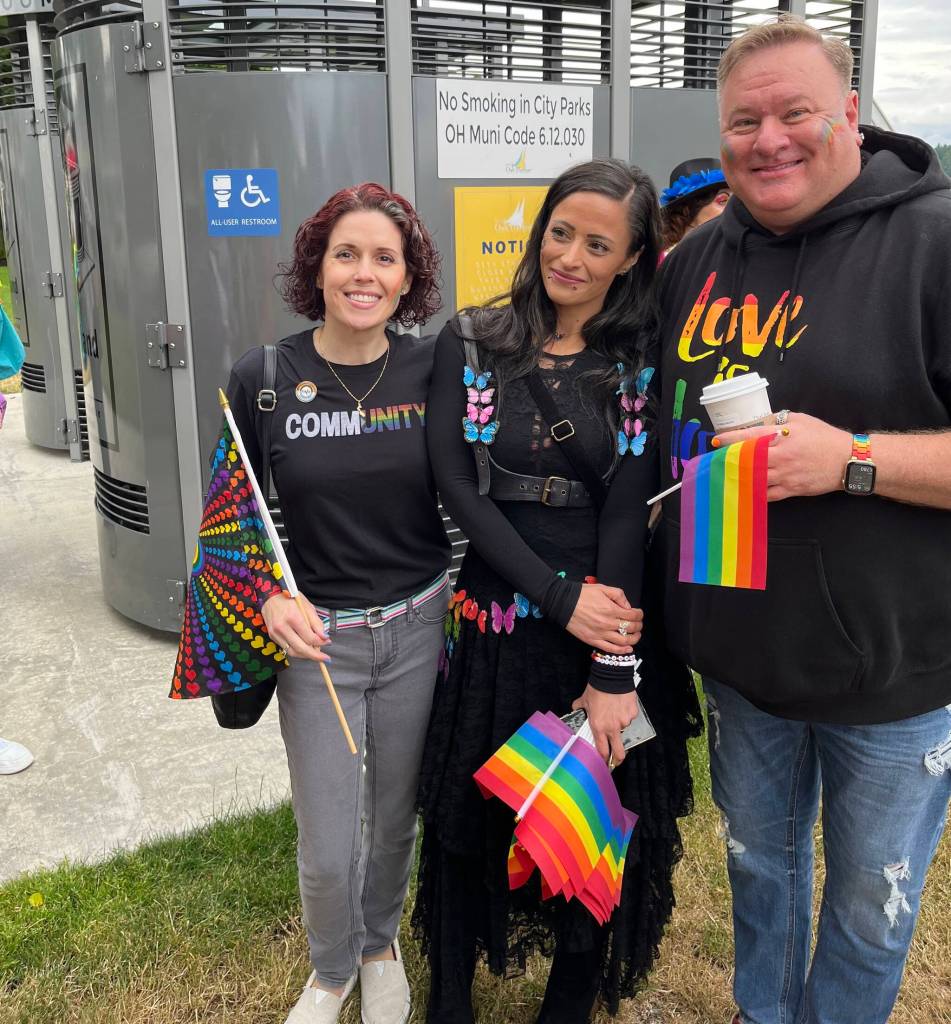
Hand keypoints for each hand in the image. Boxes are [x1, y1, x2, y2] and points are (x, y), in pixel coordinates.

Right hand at [261, 593, 330, 661]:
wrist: (270, 595)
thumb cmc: (290, 598)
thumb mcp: (307, 606)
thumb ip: (316, 623)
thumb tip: (324, 638)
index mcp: (293, 617)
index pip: (309, 637)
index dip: (321, 642)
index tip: (328, 642)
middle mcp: (282, 627)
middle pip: (301, 648)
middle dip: (315, 655)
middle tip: (325, 658)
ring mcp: (275, 633)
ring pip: (293, 652)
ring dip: (306, 655)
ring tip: (316, 654)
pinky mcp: (272, 636)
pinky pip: (286, 649)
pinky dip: (297, 651)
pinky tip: (305, 649)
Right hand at [565, 584, 641, 652]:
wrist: (563, 603)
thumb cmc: (582, 595)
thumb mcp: (602, 588)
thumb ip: (618, 595)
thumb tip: (628, 606)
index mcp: (611, 609)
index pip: (633, 615)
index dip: (639, 614)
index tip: (639, 613)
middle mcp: (608, 623)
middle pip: (631, 628)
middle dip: (638, 626)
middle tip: (638, 624)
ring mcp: (601, 633)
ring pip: (624, 641)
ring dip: (634, 639)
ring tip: (636, 636)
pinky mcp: (593, 640)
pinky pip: (610, 649)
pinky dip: (622, 650)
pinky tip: (628, 648)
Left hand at [572, 684, 638, 764]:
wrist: (611, 676)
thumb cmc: (596, 689)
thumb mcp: (584, 700)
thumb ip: (579, 708)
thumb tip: (576, 710)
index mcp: (599, 727)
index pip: (602, 750)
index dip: (603, 759)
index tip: (604, 763)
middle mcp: (612, 728)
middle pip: (619, 752)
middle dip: (618, 759)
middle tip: (616, 760)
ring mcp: (624, 721)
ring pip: (623, 728)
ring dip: (619, 723)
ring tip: (613, 710)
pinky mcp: (633, 713)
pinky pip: (629, 717)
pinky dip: (625, 713)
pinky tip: (620, 704)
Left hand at [714, 412, 851, 501]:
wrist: (848, 460)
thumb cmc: (824, 438)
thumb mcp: (801, 420)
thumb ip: (778, 421)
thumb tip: (759, 422)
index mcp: (783, 437)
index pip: (750, 437)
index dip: (730, 439)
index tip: (716, 439)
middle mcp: (781, 457)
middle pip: (747, 460)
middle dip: (729, 460)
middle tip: (716, 459)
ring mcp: (785, 475)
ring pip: (754, 478)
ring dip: (738, 477)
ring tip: (724, 475)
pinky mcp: (791, 489)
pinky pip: (766, 494)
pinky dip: (753, 493)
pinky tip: (742, 490)